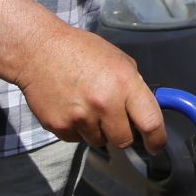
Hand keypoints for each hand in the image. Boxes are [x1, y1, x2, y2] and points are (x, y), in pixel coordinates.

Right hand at [13, 24, 165, 151]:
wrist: (38, 50)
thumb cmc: (81, 51)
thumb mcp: (119, 60)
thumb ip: (134, 88)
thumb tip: (145, 112)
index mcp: (124, 83)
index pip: (150, 122)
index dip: (157, 139)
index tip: (156, 145)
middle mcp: (104, 103)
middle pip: (124, 140)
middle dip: (122, 133)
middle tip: (114, 118)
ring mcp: (80, 117)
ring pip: (99, 141)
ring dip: (98, 130)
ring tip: (87, 105)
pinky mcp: (59, 126)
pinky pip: (77, 139)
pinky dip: (77, 129)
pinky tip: (71, 107)